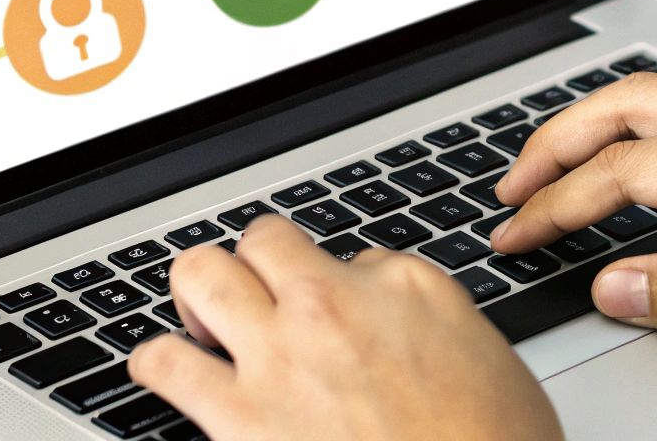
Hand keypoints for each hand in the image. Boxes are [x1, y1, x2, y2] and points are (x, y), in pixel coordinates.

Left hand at [129, 215, 562, 440]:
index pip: (353, 259)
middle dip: (256, 266)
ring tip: (205, 325)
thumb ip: (440, 332)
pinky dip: (157, 364)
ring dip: (198, 296)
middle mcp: (337, 306)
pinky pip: (164, 364)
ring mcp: (281, 355)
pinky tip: (166, 372)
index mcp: (408, 288)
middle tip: (260, 302)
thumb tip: (404, 331)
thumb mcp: (498, 372)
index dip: (345, 293)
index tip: (348, 327)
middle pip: (265, 240)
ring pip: (200, 273)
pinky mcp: (238, 417)